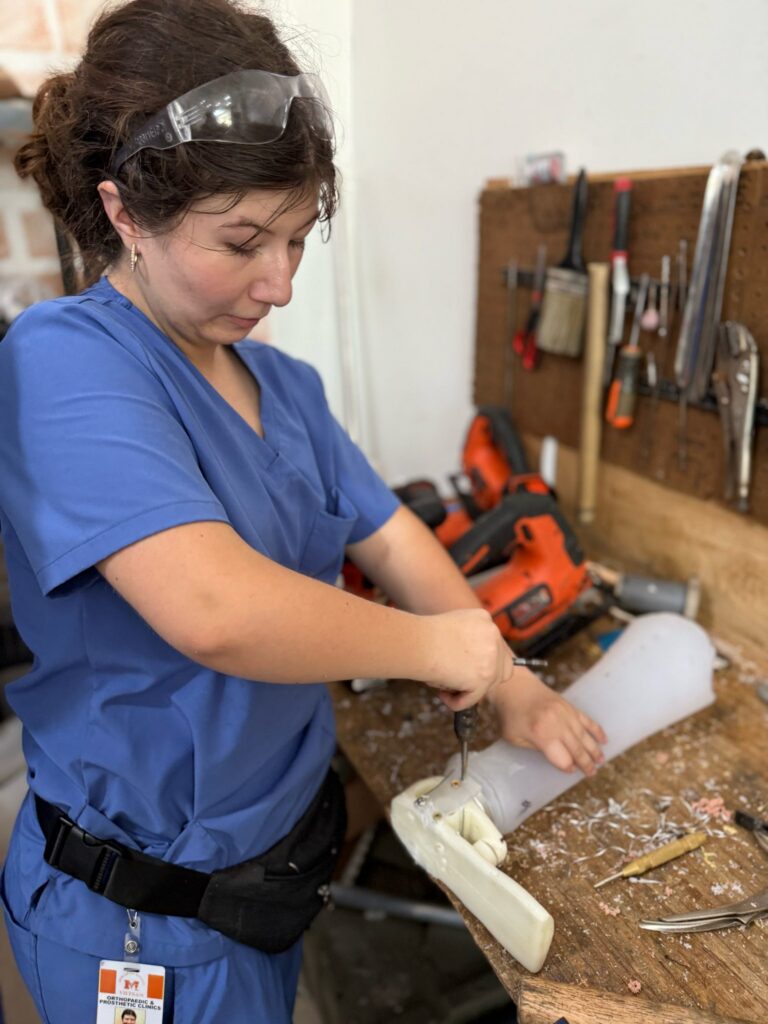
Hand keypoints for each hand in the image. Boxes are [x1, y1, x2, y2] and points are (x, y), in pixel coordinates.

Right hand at [422, 609, 513, 710]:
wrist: (416, 642)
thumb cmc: (422, 636)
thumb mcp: (451, 627)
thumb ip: (467, 640)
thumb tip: (470, 664)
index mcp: (484, 619)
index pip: (497, 647)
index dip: (484, 662)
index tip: (467, 668)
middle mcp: (493, 636)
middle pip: (502, 668)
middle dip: (483, 679)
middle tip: (458, 681)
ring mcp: (491, 658)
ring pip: (488, 686)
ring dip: (466, 689)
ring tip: (442, 684)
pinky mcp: (484, 678)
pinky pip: (472, 699)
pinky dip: (456, 702)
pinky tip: (440, 693)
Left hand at [489, 668, 606, 774]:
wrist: (512, 685)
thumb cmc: (509, 713)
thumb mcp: (514, 738)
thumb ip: (535, 748)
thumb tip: (555, 756)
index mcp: (542, 735)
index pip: (563, 758)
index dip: (568, 767)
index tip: (572, 771)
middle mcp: (558, 725)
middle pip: (577, 749)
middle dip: (586, 763)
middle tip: (592, 773)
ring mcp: (565, 713)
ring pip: (585, 736)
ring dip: (594, 750)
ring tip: (600, 761)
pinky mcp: (568, 705)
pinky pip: (586, 720)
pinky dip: (596, 730)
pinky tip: (603, 740)